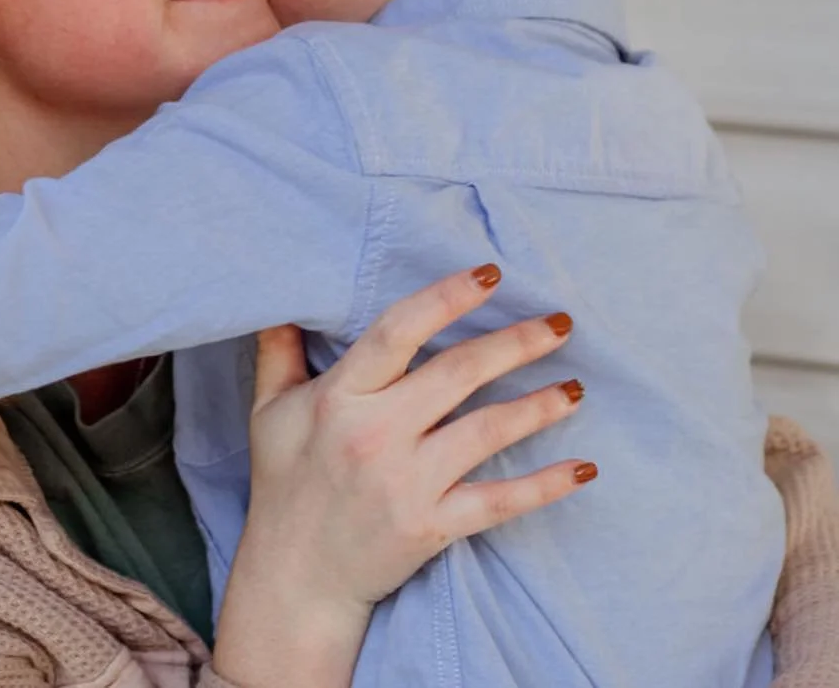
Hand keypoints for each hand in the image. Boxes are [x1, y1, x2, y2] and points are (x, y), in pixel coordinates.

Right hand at [213, 265, 590, 686]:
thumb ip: (279, 352)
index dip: (445, 299)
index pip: (397, 333)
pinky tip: (583, 469)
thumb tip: (283, 301)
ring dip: (538, 406)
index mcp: (339, 397)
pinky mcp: (432, 526)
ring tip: (576, 387)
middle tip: (559, 323)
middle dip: (514, 344)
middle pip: (457, 374)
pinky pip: (498, 502)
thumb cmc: (285, 483)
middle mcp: (376, 435)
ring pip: (486, 432)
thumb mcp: (270, 410)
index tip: (489, 275)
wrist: (296, 577)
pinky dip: (544, 486)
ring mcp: (407, 483)